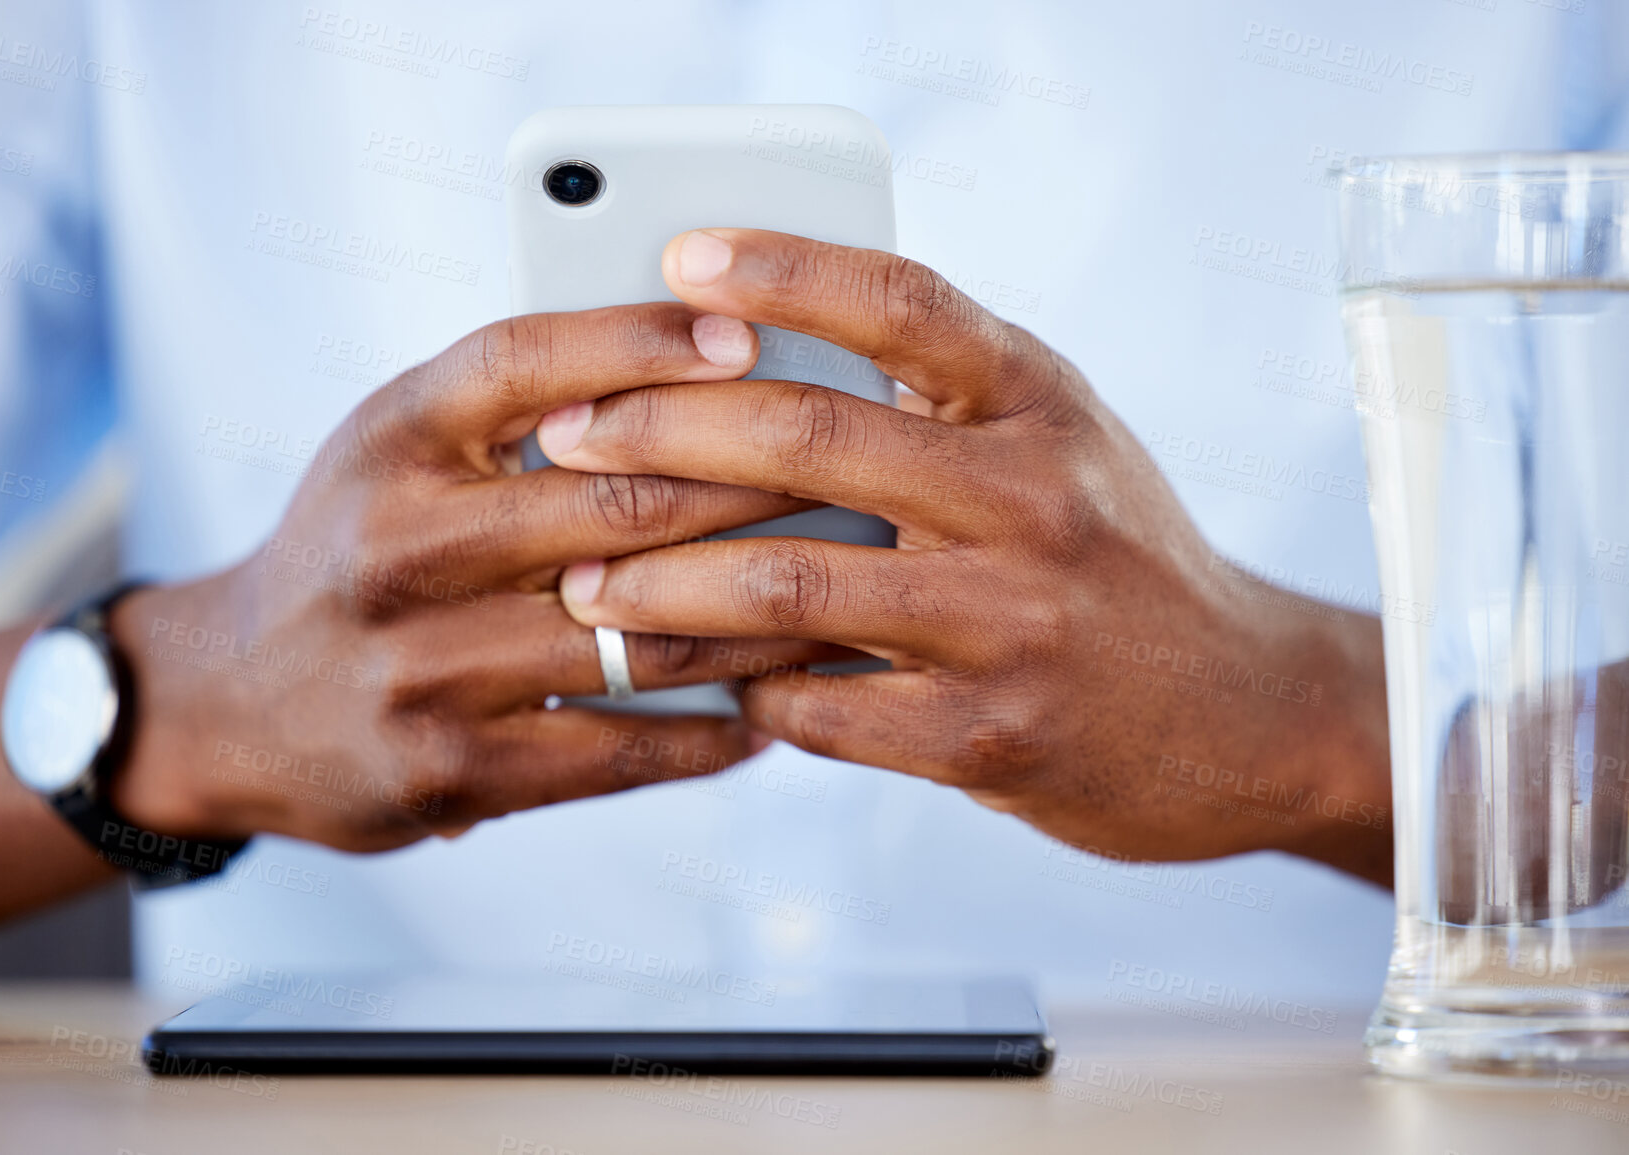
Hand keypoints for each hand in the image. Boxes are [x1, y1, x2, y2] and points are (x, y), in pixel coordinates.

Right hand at [107, 303, 843, 850]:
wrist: (228, 701)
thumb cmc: (356, 548)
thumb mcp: (396, 448)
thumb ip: (516, 407)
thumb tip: (702, 364)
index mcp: (389, 441)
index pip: (526, 362)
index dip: (641, 341)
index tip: (748, 330)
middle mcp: (398, 546)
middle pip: (613, 503)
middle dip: (753, 487)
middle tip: (853, 476)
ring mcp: (422, 667)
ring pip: (639, 636)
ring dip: (759, 620)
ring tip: (845, 597)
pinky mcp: (451, 768)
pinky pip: (620, 748)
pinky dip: (711, 732)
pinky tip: (770, 714)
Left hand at [539, 229, 1394, 883]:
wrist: (1249, 712)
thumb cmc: (1118, 558)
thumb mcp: (1060, 444)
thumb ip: (943, 400)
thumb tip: (762, 351)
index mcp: (1040, 402)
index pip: (899, 301)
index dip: (782, 266)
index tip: (678, 257)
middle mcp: (1032, 498)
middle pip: (809, 439)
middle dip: (659, 433)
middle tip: (566, 435)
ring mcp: (1013, 623)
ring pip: (788, 587)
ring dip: (662, 587)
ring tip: (584, 586)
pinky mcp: (992, 737)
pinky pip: (822, 708)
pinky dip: (746, 692)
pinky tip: (708, 681)